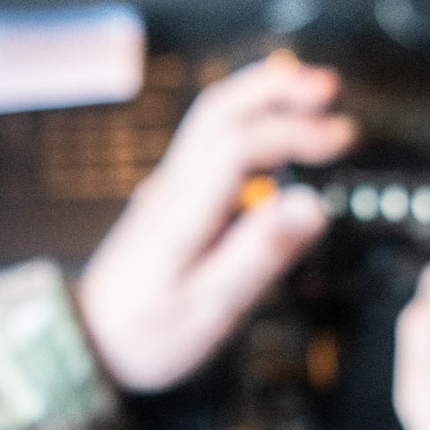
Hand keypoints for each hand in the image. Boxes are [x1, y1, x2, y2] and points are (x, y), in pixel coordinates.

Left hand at [78, 52, 354, 391]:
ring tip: (308, 95)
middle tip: (328, 88)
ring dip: (261, 96)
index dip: (292, 132)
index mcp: (183, 212)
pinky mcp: (171, 197)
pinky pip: (209, 141)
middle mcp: (172, 188)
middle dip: (277, 89)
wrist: (90, 341)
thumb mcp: (209, 308)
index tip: (339, 139)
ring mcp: (168, 188)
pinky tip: (272, 135)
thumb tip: (311, 208)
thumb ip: (261, 254)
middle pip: (219, 110)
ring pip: (211, 118)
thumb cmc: (146, 333)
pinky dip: (247, 121)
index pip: (238, 145)